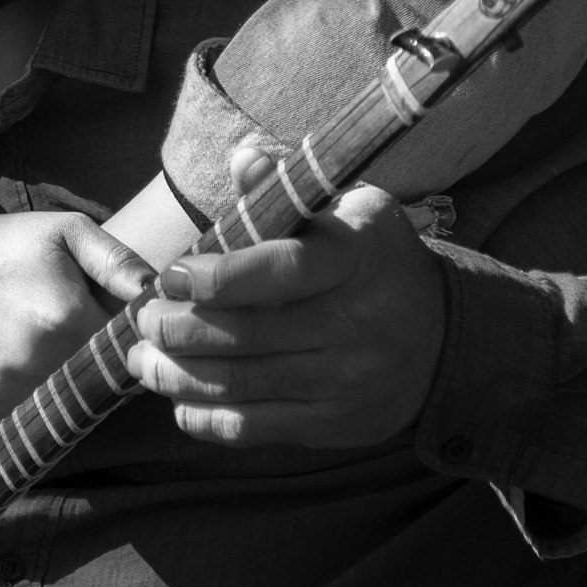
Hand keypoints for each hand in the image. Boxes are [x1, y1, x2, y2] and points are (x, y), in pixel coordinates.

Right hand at [0, 208, 152, 421]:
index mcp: (65, 319)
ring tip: (56, 345)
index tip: (124, 330)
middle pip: (98, 383)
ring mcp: (6, 390)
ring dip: (72, 385)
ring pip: (65, 403)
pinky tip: (29, 360)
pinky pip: (32, 412)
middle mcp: (36, 363)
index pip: (126, 352)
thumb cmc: (13, 241)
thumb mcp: (71, 233)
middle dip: (103, 366)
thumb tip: (162, 293)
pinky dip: (39, 394)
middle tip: (88, 336)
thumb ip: (120, 262)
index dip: (130, 343)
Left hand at [126, 172, 446, 449]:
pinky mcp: (336, 424)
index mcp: (356, 257)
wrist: (444, 336)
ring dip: (179, 373)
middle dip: (179, 327)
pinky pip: (258, 427)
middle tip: (141, 317)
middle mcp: (355, 323)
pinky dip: (208, 416)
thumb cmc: (374, 258)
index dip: (218, 276)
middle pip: (248, 333)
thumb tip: (241, 158)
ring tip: (142, 357)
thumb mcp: (348, 208)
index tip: (169, 274)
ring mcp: (346, 381)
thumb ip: (286, 188)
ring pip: (243, 383)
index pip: (281, 271)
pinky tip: (177, 400)